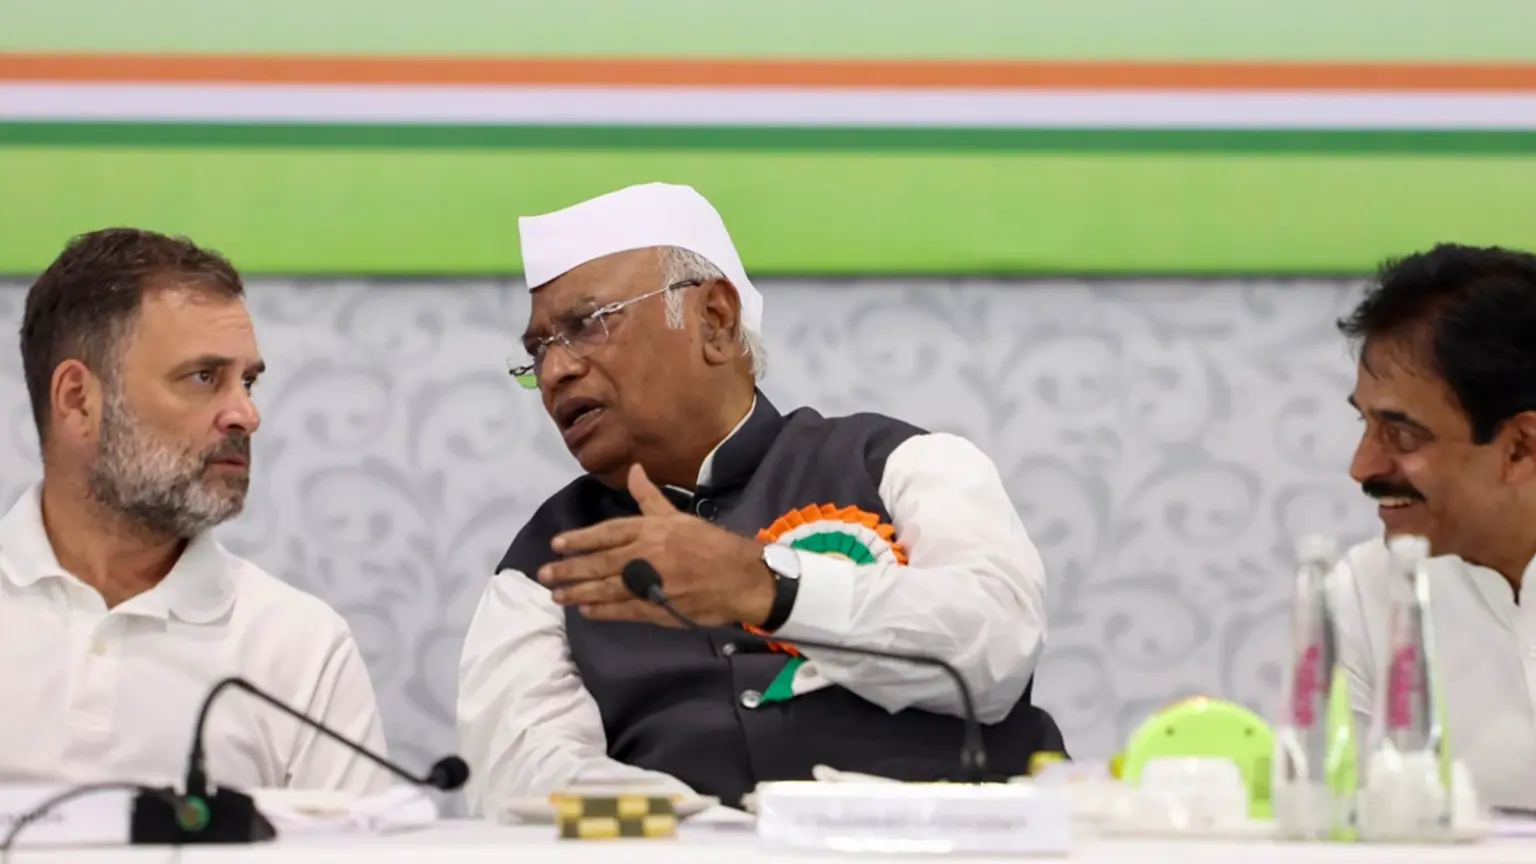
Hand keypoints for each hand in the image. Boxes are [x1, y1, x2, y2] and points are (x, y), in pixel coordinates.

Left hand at [538, 464, 776, 626]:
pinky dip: (604, 611)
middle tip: (544, 574)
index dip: (580, 539)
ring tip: (557, 595)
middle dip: (570, 569)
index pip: (608, 533)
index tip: (556, 544)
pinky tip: (586, 611)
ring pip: (607, 588)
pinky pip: (625, 610)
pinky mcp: (660, 608)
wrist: (743, 578)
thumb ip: (650, 497)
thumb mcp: (679, 517)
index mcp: (652, 530)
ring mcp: (653, 583)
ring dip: (579, 592)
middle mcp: (648, 554)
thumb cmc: (711, 545)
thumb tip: (634, 469)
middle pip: (601, 562)